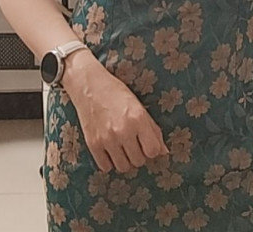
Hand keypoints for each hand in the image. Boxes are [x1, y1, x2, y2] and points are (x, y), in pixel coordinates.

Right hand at [64, 54, 168, 172]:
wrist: (89, 86)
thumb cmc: (116, 93)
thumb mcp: (139, 106)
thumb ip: (153, 129)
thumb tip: (163, 152)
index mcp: (138, 118)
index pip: (153, 151)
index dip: (152, 149)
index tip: (147, 143)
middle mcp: (123, 130)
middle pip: (139, 161)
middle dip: (138, 154)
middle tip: (133, 143)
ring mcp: (107, 139)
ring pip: (123, 167)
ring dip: (125, 160)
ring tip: (121, 146)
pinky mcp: (93, 144)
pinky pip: (106, 167)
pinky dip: (109, 162)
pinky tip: (109, 149)